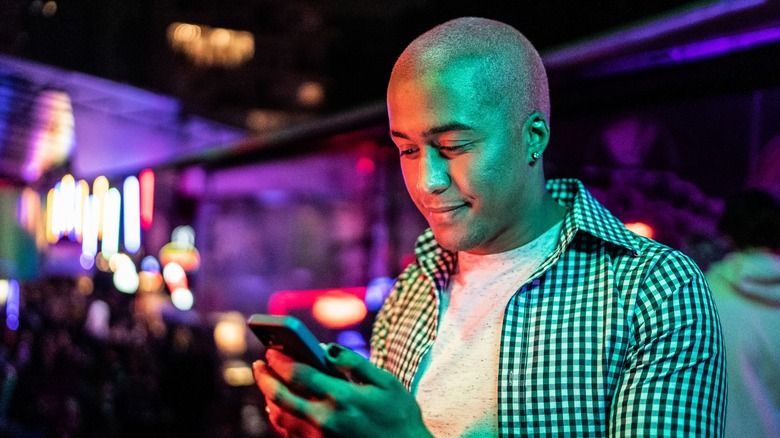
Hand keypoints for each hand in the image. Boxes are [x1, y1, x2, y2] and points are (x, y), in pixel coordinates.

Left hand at [253, 343, 431, 437]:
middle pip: (281, 398)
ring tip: (268, 385)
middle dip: (265, 379)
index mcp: (343, 398)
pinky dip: (281, 420)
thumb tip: (327, 350)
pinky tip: (281, 410)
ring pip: (281, 419)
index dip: (281, 360)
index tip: (271, 349)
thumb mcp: (387, 383)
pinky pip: (290, 435)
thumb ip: (355, 363)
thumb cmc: (400, 417)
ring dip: (270, 400)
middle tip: (259, 366)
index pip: (299, 374)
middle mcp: (326, 420)